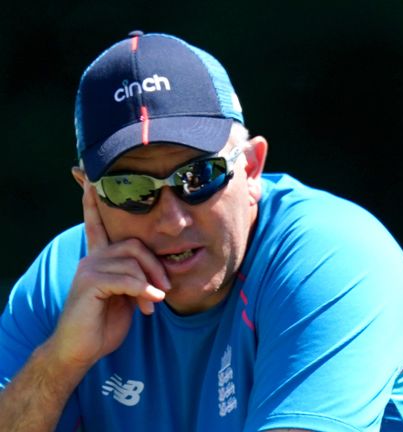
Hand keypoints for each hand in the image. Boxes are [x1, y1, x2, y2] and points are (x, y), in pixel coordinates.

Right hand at [49, 185, 170, 367]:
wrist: (80, 349)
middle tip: (164, 289)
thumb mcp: (130, 298)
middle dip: (155, 265)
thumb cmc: (105, 323)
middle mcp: (92, 258)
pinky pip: (125, 278)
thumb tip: (159, 279)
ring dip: (151, 281)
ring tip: (154, 302)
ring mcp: (88, 269)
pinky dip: (143, 289)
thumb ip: (140, 279)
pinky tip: (150, 302)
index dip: (95, 203)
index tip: (91, 179)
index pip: (98, 224)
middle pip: (134, 244)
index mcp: (100, 258)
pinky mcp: (89, 283)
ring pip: (132, 260)